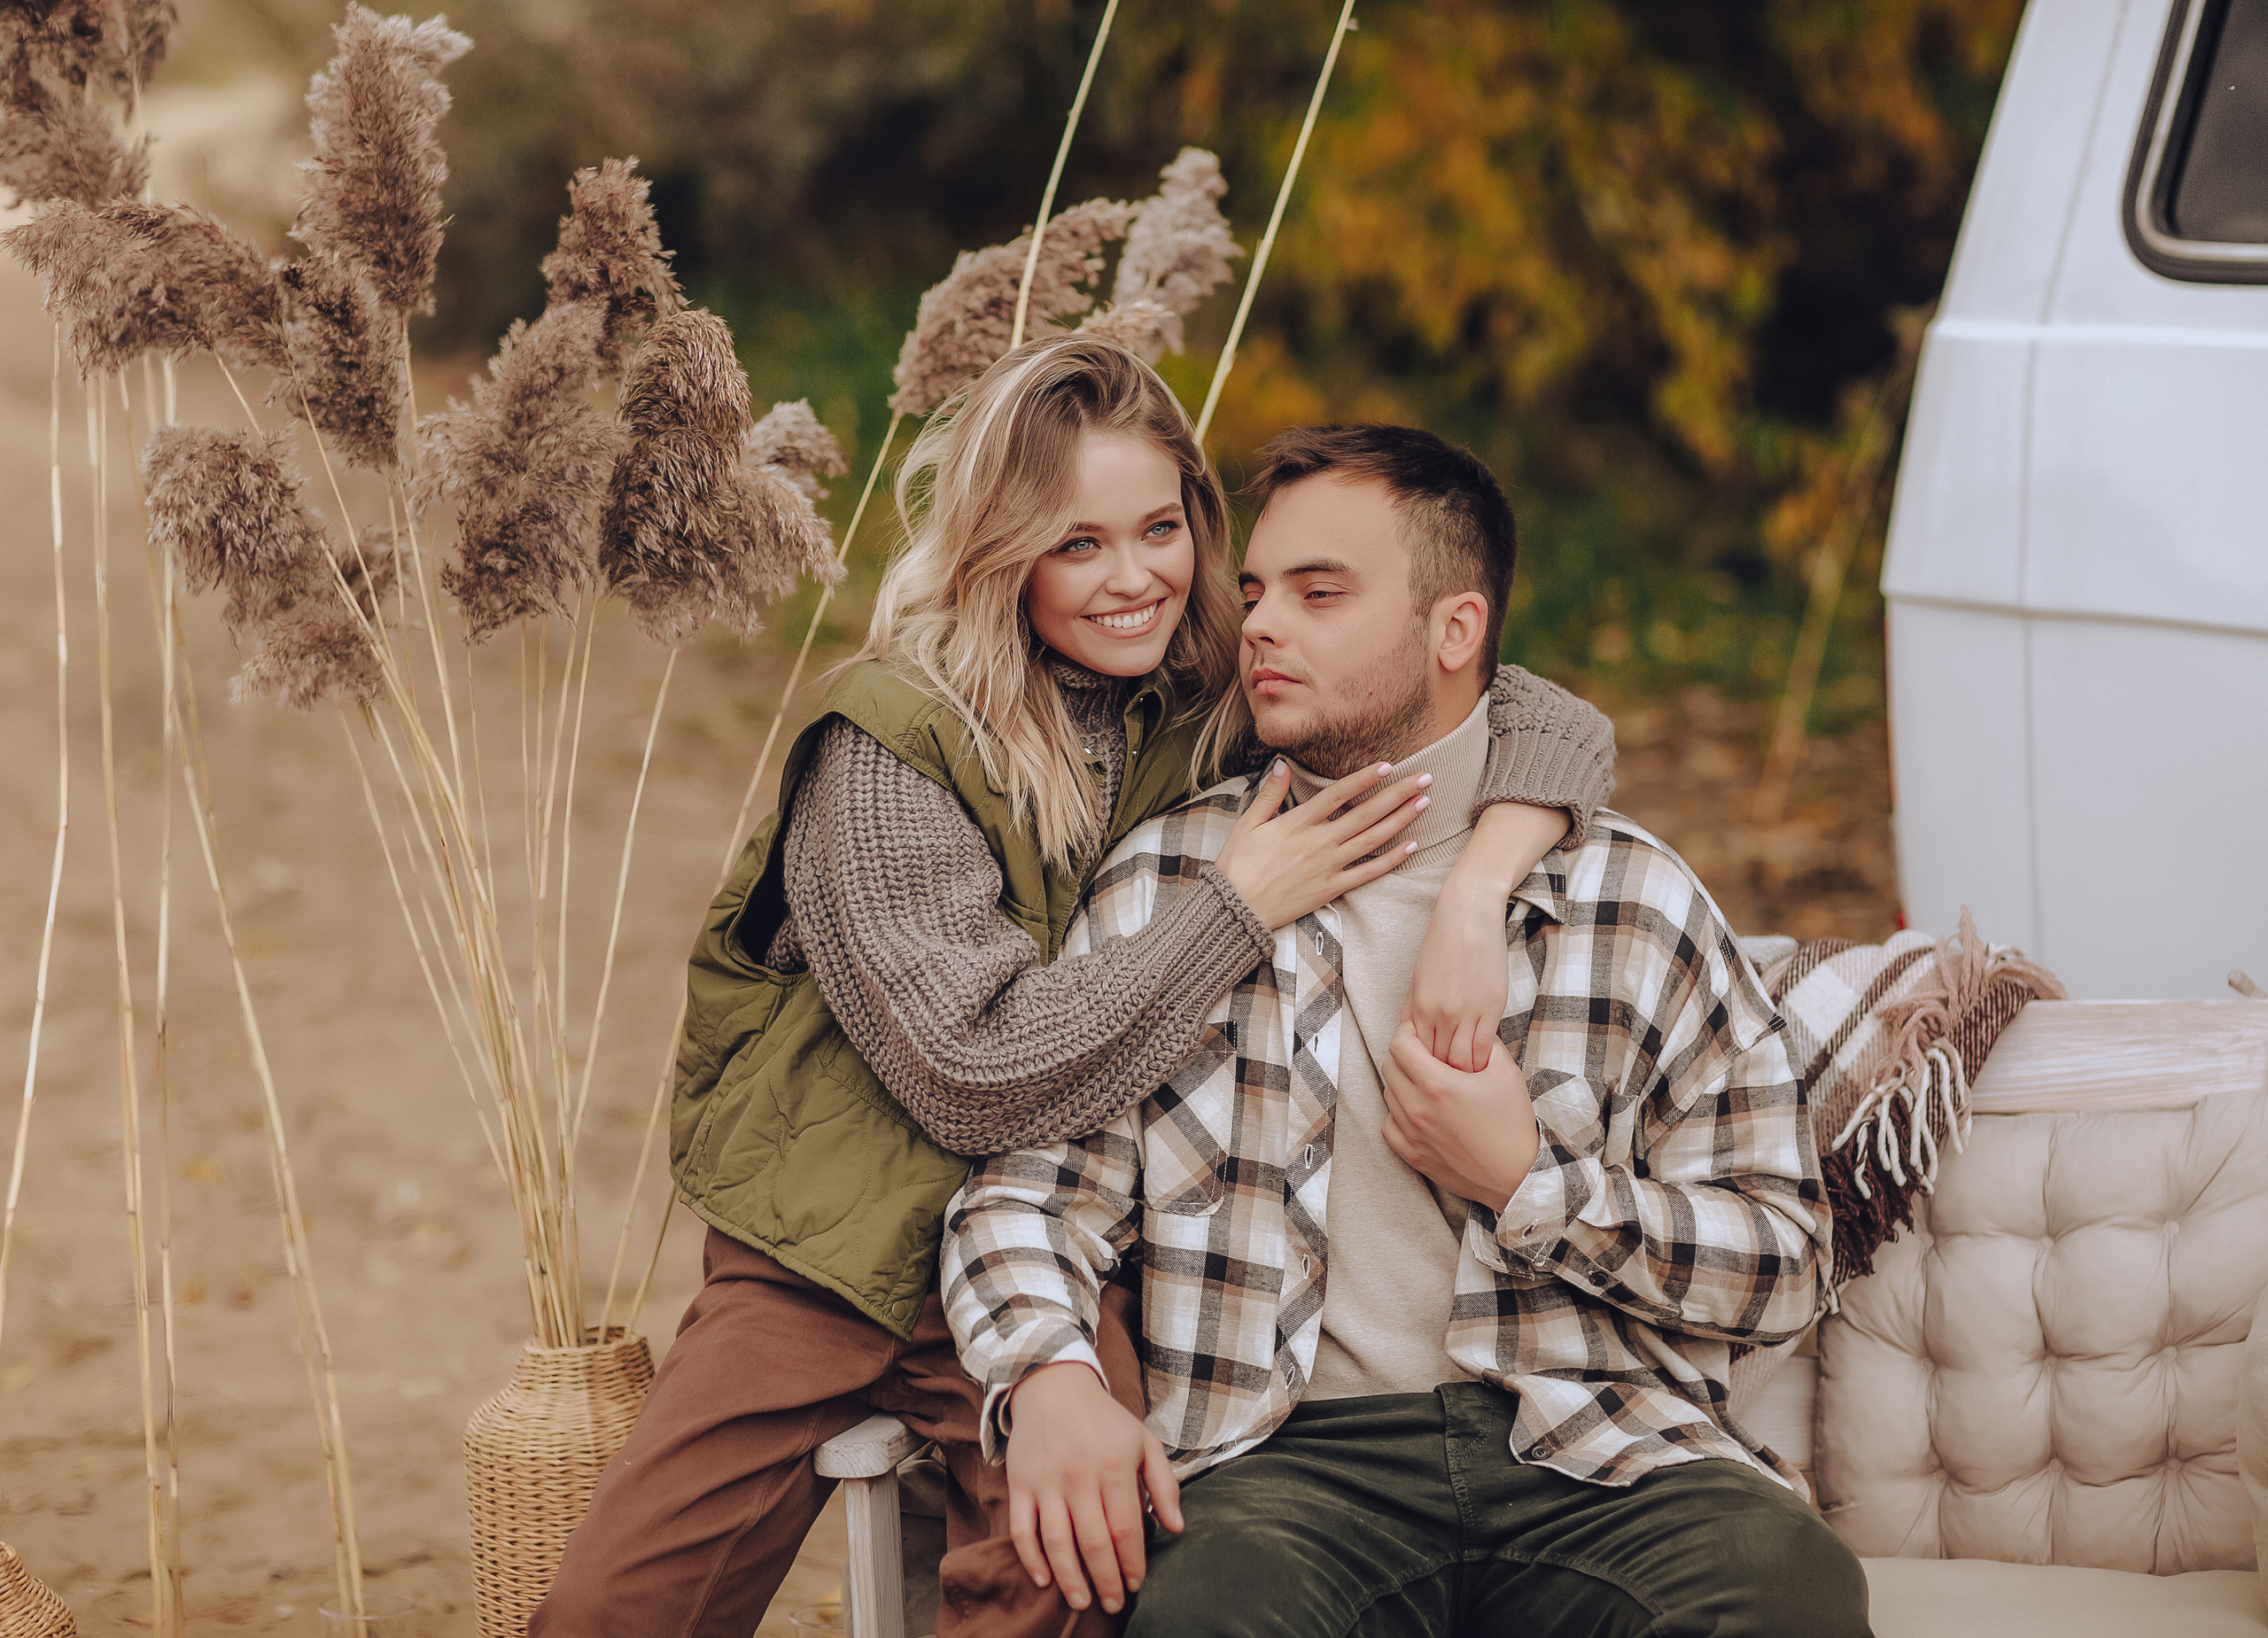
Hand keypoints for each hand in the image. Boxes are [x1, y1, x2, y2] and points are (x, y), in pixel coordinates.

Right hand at [1005, 1361, 1183, 1613]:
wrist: (1052, 1386)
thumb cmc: (1104, 1419)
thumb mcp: (1143, 1441)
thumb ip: (1164, 1484)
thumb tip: (1176, 1528)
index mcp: (1113, 1466)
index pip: (1126, 1528)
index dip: (1132, 1562)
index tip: (1137, 1584)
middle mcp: (1079, 1476)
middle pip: (1093, 1542)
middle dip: (1105, 1580)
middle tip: (1112, 1604)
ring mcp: (1046, 1482)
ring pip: (1056, 1542)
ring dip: (1070, 1578)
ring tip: (1082, 1601)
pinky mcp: (1020, 1484)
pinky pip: (1022, 1529)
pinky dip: (1031, 1558)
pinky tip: (1044, 1579)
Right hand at [1213, 760, 1432, 928]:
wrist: (1236, 909)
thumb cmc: (1238, 865)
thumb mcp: (1247, 824)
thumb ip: (1269, 794)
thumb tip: (1283, 765)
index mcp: (1297, 823)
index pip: (1338, 794)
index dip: (1364, 778)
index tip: (1388, 765)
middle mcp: (1318, 843)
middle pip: (1366, 813)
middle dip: (1398, 793)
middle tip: (1425, 777)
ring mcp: (1328, 866)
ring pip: (1372, 839)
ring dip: (1401, 820)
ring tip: (1424, 802)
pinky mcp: (1332, 889)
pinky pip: (1368, 873)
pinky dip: (1391, 859)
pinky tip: (1411, 846)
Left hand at [1381, 1020, 1540, 1211]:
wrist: (1516, 1176)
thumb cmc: (1512, 1124)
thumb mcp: (1505, 1073)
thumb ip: (1483, 1043)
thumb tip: (1467, 1028)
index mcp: (1439, 1085)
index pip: (1399, 1046)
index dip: (1408, 1033)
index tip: (1420, 1034)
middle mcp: (1419, 1108)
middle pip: (1389, 1067)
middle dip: (1404, 1055)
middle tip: (1424, 1056)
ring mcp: (1412, 1134)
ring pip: (1388, 1094)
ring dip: (1401, 1082)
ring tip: (1425, 1083)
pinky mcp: (1412, 1155)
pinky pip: (1388, 1125)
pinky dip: (1397, 1113)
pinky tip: (1417, 1110)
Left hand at [1404, 892, 1507, 1072]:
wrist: (1467, 916)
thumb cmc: (1442, 944)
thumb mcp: (1419, 977)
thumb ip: (1415, 1008)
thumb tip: (1409, 1033)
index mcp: (1420, 1006)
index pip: (1417, 1054)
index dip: (1423, 1070)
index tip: (1430, 1080)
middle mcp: (1441, 1013)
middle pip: (1438, 1063)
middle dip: (1442, 1079)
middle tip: (1449, 1090)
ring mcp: (1467, 1011)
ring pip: (1461, 1061)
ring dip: (1463, 1075)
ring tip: (1467, 1084)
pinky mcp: (1492, 1007)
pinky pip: (1484, 1047)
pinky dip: (1482, 1062)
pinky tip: (1483, 1067)